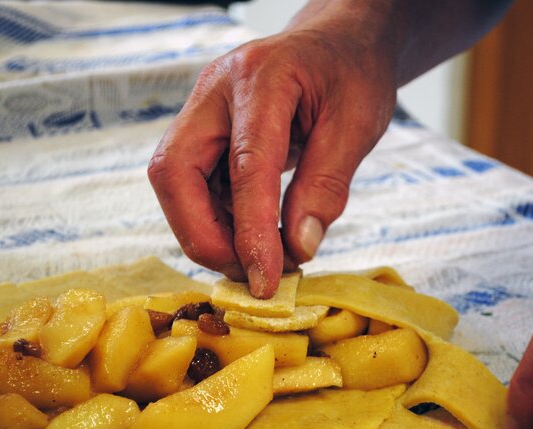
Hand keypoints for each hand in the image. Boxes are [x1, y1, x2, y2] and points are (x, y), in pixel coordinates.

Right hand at [147, 8, 396, 296]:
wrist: (338, 43)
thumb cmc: (351, 74)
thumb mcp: (356, 126)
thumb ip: (326, 185)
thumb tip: (298, 249)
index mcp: (261, 79)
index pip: (245, 165)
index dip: (251, 230)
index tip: (266, 281)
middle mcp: (216, 92)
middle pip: (176, 173)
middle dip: (204, 236)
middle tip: (249, 275)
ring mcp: (204, 111)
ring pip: (178, 185)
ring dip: (212, 233)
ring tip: (261, 261)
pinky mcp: (205, 133)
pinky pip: (196, 186)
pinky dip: (221, 220)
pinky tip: (256, 237)